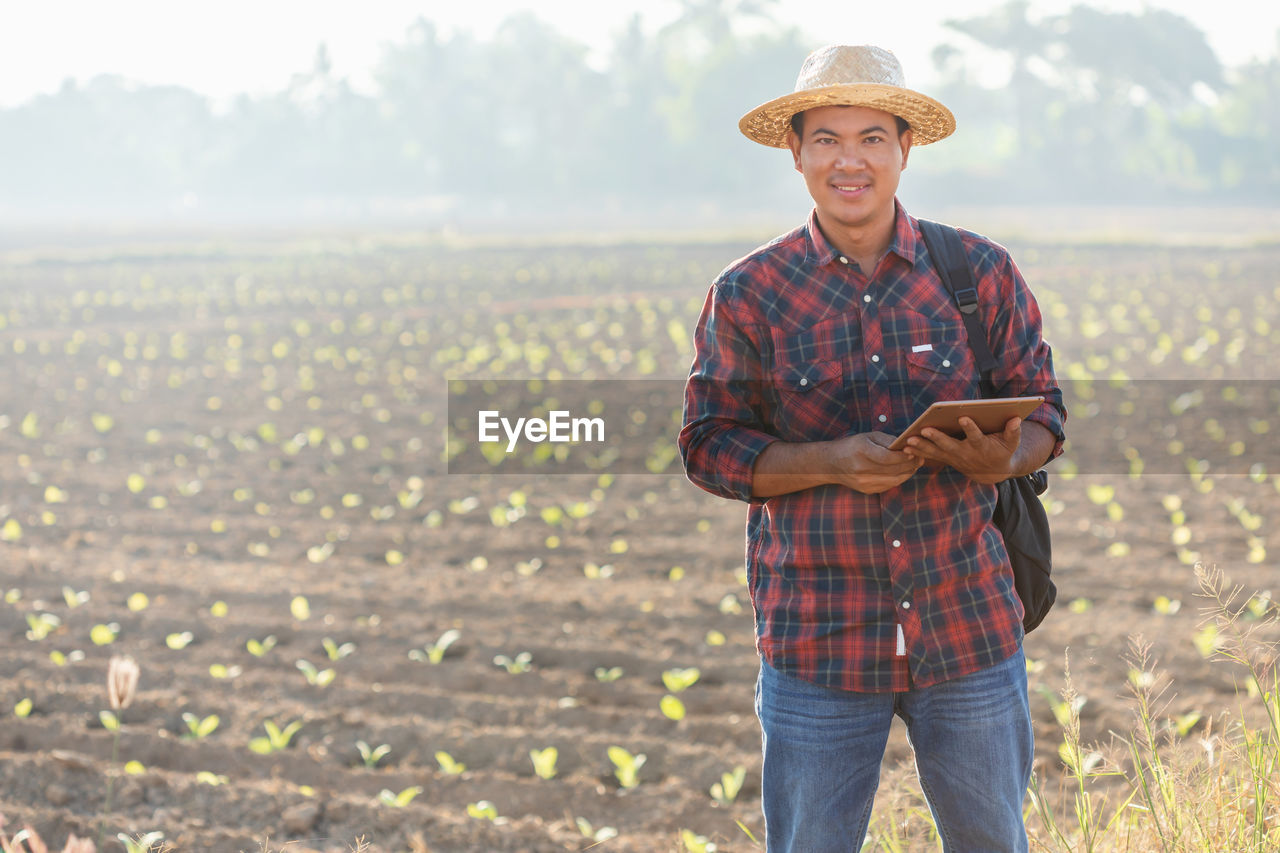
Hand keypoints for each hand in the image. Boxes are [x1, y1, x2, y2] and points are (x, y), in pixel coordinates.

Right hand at [829, 432, 923, 493]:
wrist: (832, 464)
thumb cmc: (852, 446)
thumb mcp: (868, 436)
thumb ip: (888, 440)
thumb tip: (908, 445)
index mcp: (862, 451)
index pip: (889, 457)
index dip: (904, 456)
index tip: (914, 452)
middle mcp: (862, 469)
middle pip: (894, 470)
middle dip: (910, 464)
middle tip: (921, 458)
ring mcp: (864, 482)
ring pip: (895, 480)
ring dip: (908, 472)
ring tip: (915, 465)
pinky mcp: (867, 490)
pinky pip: (889, 485)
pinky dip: (899, 478)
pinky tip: (903, 471)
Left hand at [902, 416, 1019, 484]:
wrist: (991, 472)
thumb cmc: (1001, 451)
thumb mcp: (1011, 443)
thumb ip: (1013, 432)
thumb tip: (1017, 419)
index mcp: (982, 447)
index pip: (976, 437)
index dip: (970, 428)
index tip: (963, 417)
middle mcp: (966, 453)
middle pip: (950, 445)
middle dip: (937, 438)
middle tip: (925, 430)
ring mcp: (954, 457)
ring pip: (936, 452)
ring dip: (922, 446)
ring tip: (909, 440)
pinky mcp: (946, 458)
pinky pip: (930, 455)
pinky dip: (918, 452)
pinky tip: (904, 446)